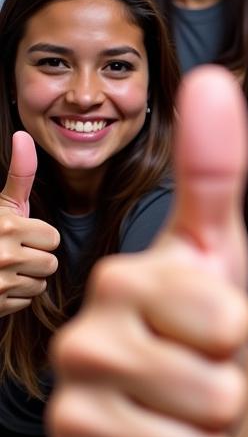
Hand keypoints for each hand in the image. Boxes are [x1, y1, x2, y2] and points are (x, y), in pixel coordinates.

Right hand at [0, 131, 59, 316]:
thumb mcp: (1, 204)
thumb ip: (19, 174)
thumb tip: (25, 135)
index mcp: (5, 226)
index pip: (53, 238)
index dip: (37, 237)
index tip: (16, 235)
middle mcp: (2, 255)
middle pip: (51, 262)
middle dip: (35, 259)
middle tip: (10, 253)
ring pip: (40, 283)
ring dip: (26, 278)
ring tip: (4, 269)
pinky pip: (26, 301)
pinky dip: (15, 297)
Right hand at [41, 67, 247, 436]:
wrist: (199, 409)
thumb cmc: (209, 325)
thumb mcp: (217, 248)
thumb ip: (215, 170)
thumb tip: (212, 78)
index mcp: (117, 282)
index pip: (226, 317)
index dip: (242, 329)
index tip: (219, 324)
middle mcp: (77, 348)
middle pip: (214, 391)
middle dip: (233, 394)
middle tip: (206, 383)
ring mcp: (67, 420)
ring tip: (191, 423)